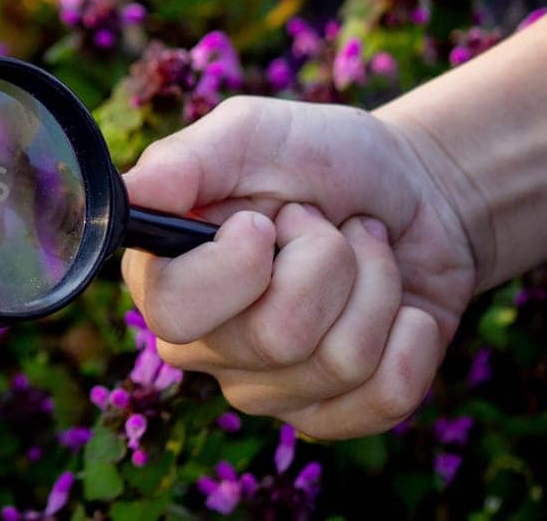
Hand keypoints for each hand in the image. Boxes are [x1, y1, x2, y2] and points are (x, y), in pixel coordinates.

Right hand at [120, 96, 478, 438]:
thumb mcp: (251, 134)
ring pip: (341, 364)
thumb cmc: (321, 159)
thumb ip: (186, 159)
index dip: (239, 266)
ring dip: (378, 286)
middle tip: (327, 227)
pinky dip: (413, 337)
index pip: (176, 311)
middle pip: (277, 339)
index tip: (265, 220)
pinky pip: (386, 398)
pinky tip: (401, 308)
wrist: (416, 190)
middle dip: (330, 262)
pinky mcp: (332, 412)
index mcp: (166, 277)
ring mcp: (266, 387)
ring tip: (366, 252)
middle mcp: (204, 344)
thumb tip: (130, 192)